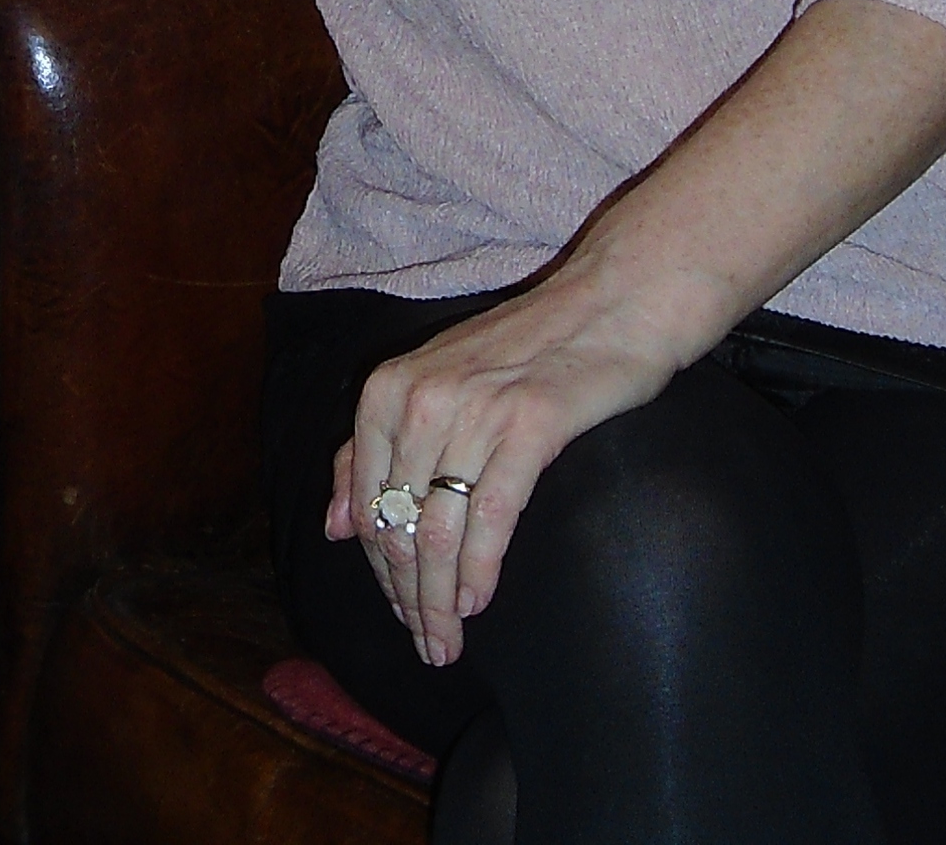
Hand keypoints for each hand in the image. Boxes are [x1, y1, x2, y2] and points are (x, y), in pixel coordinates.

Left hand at [323, 268, 681, 667]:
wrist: (613, 301)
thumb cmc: (528, 347)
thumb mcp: (435, 383)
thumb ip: (374, 448)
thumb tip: (332, 526)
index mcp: (389, 389)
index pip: (366, 503)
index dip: (378, 569)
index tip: (400, 609)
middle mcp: (420, 399)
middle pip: (397, 526)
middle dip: (406, 598)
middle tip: (428, 644)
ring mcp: (473, 412)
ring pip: (435, 532)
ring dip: (437, 601)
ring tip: (446, 643)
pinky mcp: (529, 426)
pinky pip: (489, 519)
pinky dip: (478, 571)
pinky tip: (477, 603)